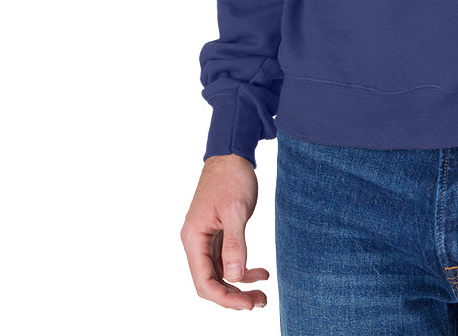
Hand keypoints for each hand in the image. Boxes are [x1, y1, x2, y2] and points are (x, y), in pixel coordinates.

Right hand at [180, 154, 269, 310]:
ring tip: (263, 293)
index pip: (204, 281)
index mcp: (194, 238)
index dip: (225, 298)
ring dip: (240, 285)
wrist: (232, 152)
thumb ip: (234, 244)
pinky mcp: (218, 233)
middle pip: (211, 281)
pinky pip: (227, 259)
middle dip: (234, 296)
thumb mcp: (235, 210)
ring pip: (221, 272)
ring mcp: (207, 238)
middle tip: (259, 302)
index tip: (248, 304)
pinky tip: (261, 272)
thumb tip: (235, 278)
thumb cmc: (231, 177)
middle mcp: (196, 241)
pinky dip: (243, 268)